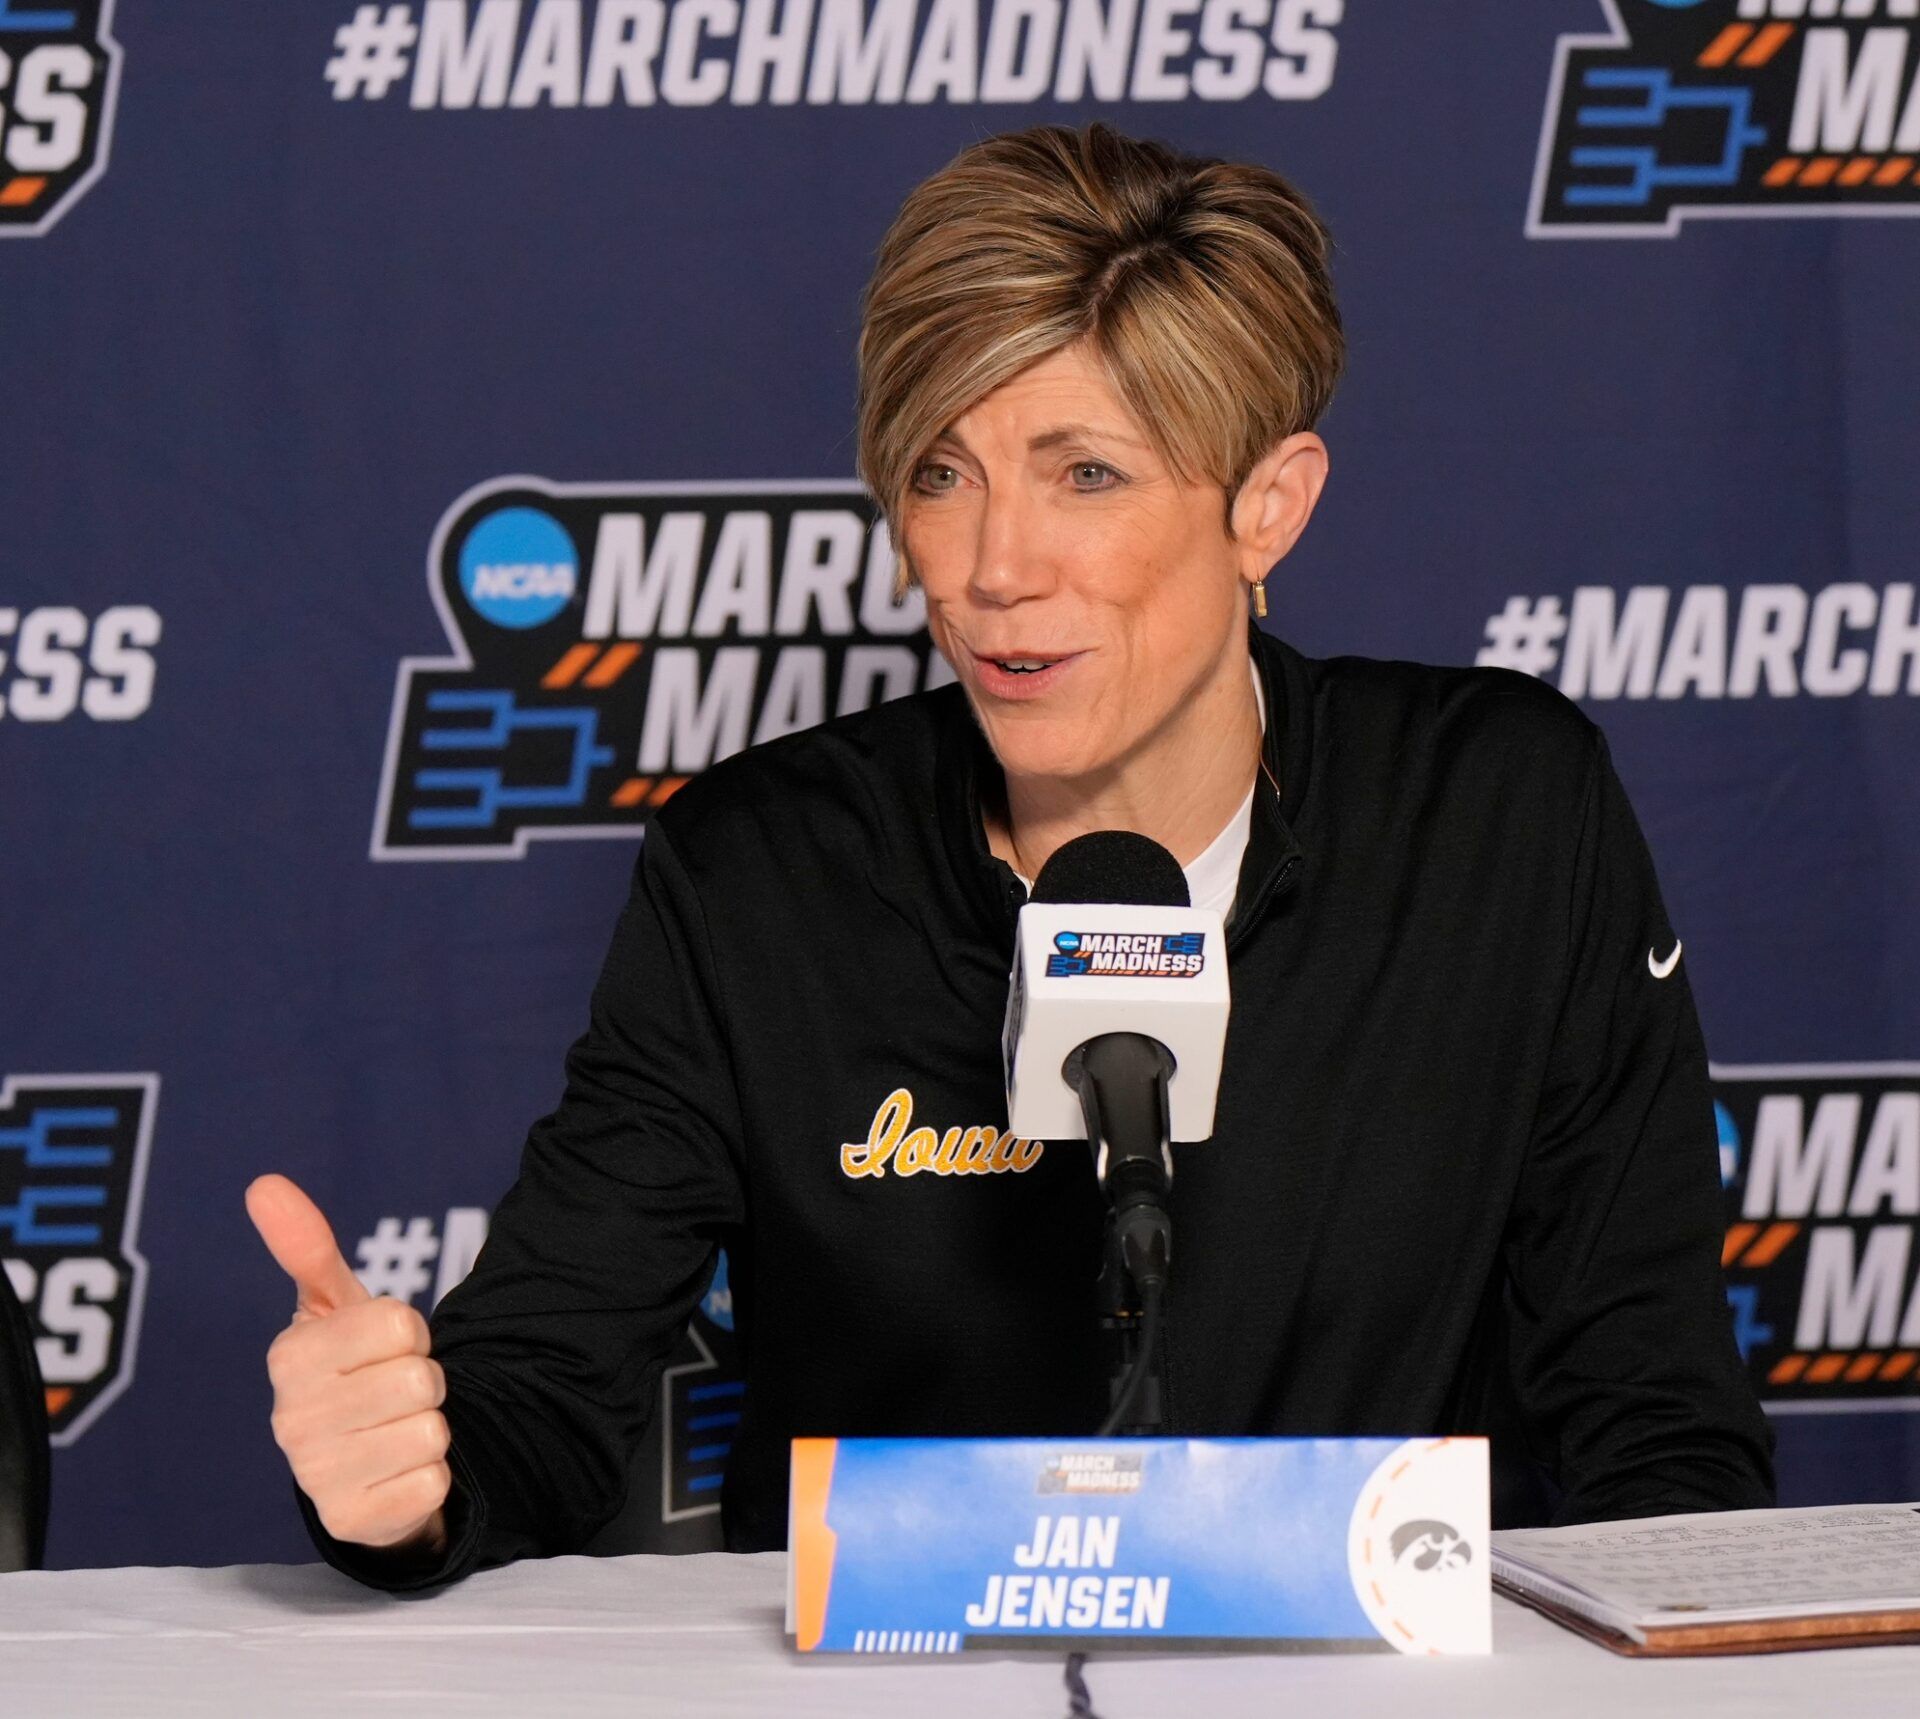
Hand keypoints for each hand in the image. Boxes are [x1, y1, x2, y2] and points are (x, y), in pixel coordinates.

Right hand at [247, 1173, 451, 1554]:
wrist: (358, 1463)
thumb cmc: (352, 1369)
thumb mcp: (334, 1306)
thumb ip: (308, 1247)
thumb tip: (264, 1184)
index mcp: (290, 1357)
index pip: (401, 1323)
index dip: (410, 1332)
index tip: (385, 1347)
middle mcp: (291, 1420)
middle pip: (422, 1380)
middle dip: (424, 1381)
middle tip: (394, 1393)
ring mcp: (316, 1477)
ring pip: (432, 1432)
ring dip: (430, 1429)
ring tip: (395, 1430)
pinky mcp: (350, 1524)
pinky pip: (432, 1483)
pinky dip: (430, 1476)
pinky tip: (398, 1472)